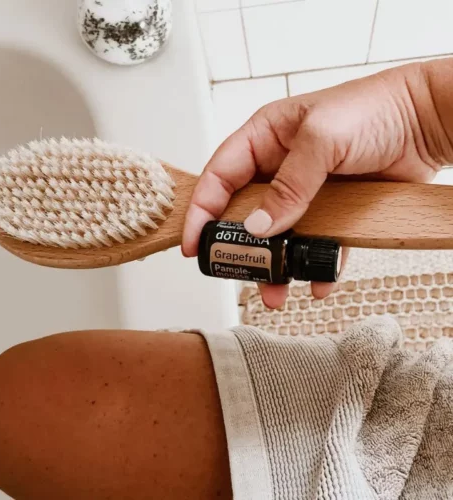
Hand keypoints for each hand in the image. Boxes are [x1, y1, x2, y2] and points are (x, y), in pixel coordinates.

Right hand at [182, 62, 443, 307]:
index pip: (219, 177)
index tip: (194, 244)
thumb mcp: (322, 140)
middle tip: (235, 274)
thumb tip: (258, 226)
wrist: (426, 121)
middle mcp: (278, 166)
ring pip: (277, 234)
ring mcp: (303, 190)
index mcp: (264, 138)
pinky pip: (315, 241)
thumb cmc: (374, 109)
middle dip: (238, 247)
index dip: (202, 211)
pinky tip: (319, 280)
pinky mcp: (330, 208)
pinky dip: (315, 263)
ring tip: (276, 292)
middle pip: (244, 212)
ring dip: (275, 265)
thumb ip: (288, 184)